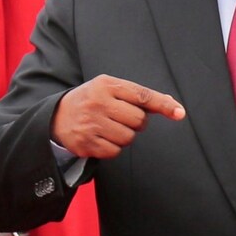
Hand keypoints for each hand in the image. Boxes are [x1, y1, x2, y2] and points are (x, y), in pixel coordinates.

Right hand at [51, 75, 184, 158]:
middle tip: (122, 118)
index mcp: (106, 85)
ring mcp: (91, 123)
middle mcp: (98, 102)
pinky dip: (112, 147)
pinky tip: (101, 138)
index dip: (163, 104)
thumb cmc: (91, 101)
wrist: (56, 117)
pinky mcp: (86, 143)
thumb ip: (137, 95)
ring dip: (124, 136)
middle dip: (136, 123)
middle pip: (138, 120)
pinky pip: (115, 151)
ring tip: (109, 128)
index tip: (179, 113)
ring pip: (128, 137)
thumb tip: (171, 105)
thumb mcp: (109, 89)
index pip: (141, 95)